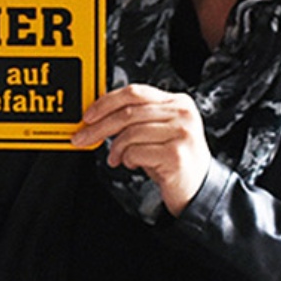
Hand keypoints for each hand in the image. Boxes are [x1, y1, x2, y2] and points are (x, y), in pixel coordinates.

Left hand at [71, 84, 210, 214]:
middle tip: (83, 137)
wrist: (198, 188)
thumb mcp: (156, 132)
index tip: (89, 115)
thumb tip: (99, 115)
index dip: (106, 102)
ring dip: (116, 148)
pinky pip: (136, 152)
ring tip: (116, 158)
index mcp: (177, 102)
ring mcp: (182, 133)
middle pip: (128, 113)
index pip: (134, 92)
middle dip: (99, 127)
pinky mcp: (176, 155)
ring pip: (130, 133)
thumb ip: (136, 118)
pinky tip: (133, 164)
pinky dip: (128, 159)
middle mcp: (182, 114)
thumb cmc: (172, 159)